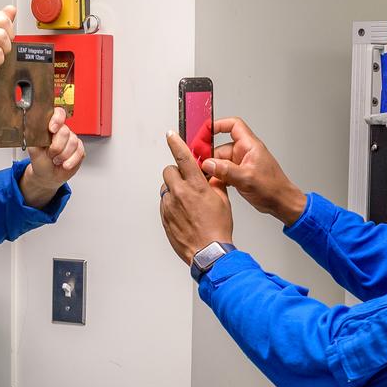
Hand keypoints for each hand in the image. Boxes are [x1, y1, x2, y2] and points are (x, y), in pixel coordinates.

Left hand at [22, 107, 84, 204]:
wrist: (48, 175)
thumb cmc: (40, 161)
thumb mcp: (33, 148)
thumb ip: (34, 136)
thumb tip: (36, 126)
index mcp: (50, 126)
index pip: (58, 113)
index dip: (57, 119)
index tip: (52, 129)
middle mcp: (62, 131)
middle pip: (65, 131)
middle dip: (57, 146)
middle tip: (50, 154)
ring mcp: (72, 140)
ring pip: (73, 142)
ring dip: (63, 155)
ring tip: (56, 160)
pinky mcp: (79, 150)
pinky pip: (80, 152)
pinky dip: (71, 160)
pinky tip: (65, 164)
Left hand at [160, 131, 233, 265]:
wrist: (208, 251)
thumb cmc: (217, 229)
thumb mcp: (222, 200)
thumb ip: (214, 183)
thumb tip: (211, 174)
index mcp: (196, 186)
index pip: (182, 156)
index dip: (175, 143)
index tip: (171, 135)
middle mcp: (179, 193)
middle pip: (169, 171)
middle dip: (177, 173)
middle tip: (188, 182)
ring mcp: (169, 205)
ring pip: (166, 188)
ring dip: (174, 190)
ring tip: (187, 203)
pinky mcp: (164, 217)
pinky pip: (165, 203)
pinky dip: (172, 204)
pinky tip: (184, 214)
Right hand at [201, 117, 306, 224]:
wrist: (281, 202)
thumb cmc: (273, 188)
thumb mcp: (246, 178)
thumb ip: (225, 170)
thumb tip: (208, 164)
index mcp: (250, 146)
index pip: (233, 126)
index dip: (218, 125)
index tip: (205, 131)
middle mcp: (245, 152)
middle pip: (221, 147)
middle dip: (210, 157)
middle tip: (201, 166)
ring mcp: (242, 164)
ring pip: (221, 161)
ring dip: (214, 169)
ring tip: (207, 178)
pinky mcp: (240, 174)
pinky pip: (224, 172)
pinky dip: (218, 177)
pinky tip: (214, 184)